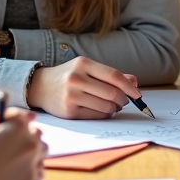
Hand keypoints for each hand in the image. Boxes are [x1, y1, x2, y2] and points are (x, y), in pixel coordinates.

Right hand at [0, 107, 47, 179]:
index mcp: (17, 128)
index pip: (22, 117)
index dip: (12, 118)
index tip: (5, 122)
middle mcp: (30, 145)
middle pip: (36, 134)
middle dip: (25, 134)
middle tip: (10, 140)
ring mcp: (32, 166)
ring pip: (40, 154)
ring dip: (30, 152)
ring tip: (14, 157)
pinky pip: (37, 174)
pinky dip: (30, 171)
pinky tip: (17, 172)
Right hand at [26, 57, 140, 118]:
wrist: (41, 86)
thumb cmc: (69, 76)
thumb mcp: (88, 69)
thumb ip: (111, 75)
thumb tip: (134, 82)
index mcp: (83, 63)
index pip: (114, 76)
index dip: (129, 87)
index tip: (138, 94)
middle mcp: (76, 78)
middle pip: (112, 93)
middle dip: (124, 100)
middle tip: (124, 101)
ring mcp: (71, 95)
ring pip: (106, 106)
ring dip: (115, 108)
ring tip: (112, 105)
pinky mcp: (69, 111)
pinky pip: (96, 116)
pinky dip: (104, 114)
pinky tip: (101, 110)